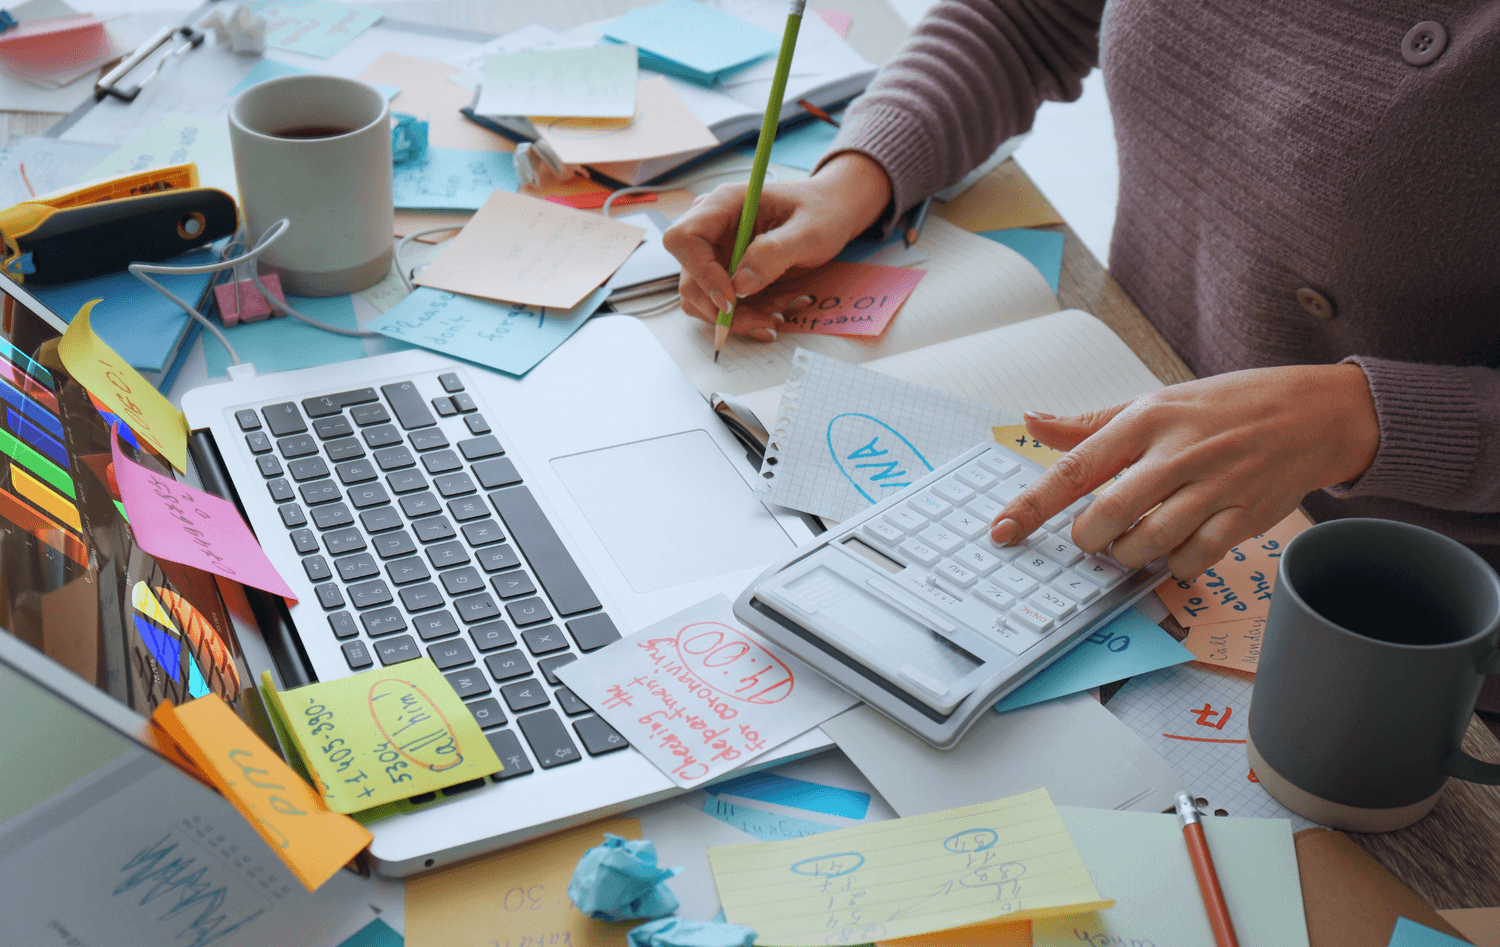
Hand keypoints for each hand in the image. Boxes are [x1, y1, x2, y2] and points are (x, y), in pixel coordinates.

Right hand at [662, 152, 891, 340]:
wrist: (831, 213)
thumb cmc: (823, 212)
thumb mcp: (810, 231)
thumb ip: (775, 253)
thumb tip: (740, 285)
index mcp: (724, 204)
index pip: (683, 239)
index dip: (701, 273)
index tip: (732, 299)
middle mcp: (712, 228)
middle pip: (689, 278)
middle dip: (723, 310)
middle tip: (765, 323)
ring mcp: (716, 252)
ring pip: (703, 299)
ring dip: (737, 318)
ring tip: (777, 317)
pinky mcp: (726, 273)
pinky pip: (722, 305)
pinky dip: (746, 316)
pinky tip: (775, 311)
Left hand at [988, 364, 1380, 578]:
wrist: (1311, 412)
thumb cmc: (1223, 408)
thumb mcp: (1154, 401)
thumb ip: (1090, 423)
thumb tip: (1032, 421)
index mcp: (1146, 420)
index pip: (1074, 467)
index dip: (1032, 504)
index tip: (1002, 530)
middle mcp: (1177, 452)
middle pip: (1108, 514)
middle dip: (1089, 538)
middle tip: (1091, 537)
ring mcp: (1214, 485)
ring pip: (1150, 541)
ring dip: (1129, 554)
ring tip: (1130, 542)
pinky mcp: (1244, 515)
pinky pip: (1195, 557)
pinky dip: (1175, 564)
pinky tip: (1174, 548)